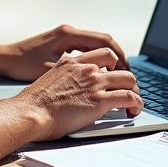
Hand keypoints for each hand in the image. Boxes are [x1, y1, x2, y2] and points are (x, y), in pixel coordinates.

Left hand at [0, 24, 130, 81]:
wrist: (4, 59)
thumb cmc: (23, 65)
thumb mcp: (51, 70)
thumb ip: (76, 73)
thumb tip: (100, 81)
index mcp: (68, 36)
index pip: (105, 42)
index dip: (120, 57)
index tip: (128, 72)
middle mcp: (68, 32)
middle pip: (104, 41)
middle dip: (118, 58)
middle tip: (127, 75)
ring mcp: (64, 36)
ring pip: (95, 44)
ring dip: (108, 59)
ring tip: (116, 76)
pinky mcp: (60, 43)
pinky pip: (86, 48)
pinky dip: (96, 59)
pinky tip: (97, 74)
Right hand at [13, 48, 142, 140]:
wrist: (30, 112)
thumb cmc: (34, 103)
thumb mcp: (47, 78)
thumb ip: (63, 77)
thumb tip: (69, 86)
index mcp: (72, 62)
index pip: (102, 54)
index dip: (112, 65)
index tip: (114, 76)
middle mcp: (86, 69)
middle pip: (118, 65)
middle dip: (125, 78)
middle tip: (125, 91)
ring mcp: (94, 83)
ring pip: (128, 79)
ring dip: (135, 90)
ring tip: (134, 103)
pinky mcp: (100, 100)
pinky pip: (129, 97)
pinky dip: (137, 103)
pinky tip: (135, 110)